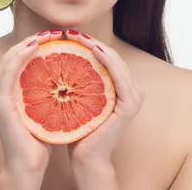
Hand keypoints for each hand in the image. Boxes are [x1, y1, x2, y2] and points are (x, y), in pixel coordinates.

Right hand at [0, 30, 62, 177]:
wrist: (28, 166)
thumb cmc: (40, 141)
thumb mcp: (45, 109)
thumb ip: (49, 92)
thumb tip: (69, 75)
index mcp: (5, 90)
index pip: (17, 58)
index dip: (33, 43)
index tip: (54, 37)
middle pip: (12, 54)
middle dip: (32, 39)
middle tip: (54, 32)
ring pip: (9, 58)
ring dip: (28, 43)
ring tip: (48, 35)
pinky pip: (9, 71)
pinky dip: (22, 55)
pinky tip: (36, 47)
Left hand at [63, 30, 144, 168]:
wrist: (85, 158)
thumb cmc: (78, 130)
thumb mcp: (78, 99)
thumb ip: (78, 80)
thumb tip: (58, 55)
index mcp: (122, 87)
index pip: (107, 57)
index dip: (89, 43)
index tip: (68, 35)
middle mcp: (132, 89)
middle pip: (112, 56)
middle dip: (91, 42)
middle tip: (71, 32)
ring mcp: (133, 96)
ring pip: (116, 61)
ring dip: (97, 46)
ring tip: (78, 37)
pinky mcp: (130, 104)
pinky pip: (119, 76)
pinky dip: (107, 60)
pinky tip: (93, 50)